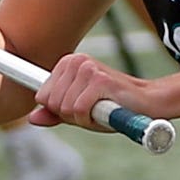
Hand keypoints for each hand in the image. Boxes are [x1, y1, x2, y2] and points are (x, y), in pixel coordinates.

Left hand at [30, 52, 147, 132]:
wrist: (146, 103)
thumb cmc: (112, 106)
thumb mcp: (78, 111)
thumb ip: (55, 113)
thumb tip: (32, 118)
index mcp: (68, 63)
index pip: (42, 96)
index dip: (60, 110)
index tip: (81, 106)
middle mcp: (76, 61)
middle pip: (52, 103)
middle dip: (70, 115)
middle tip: (93, 109)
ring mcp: (88, 69)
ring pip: (65, 108)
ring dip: (82, 117)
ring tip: (101, 109)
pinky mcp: (100, 80)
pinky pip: (79, 109)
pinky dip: (91, 118)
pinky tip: (105, 111)